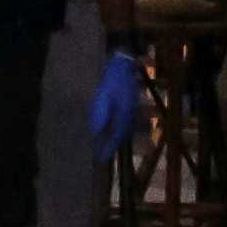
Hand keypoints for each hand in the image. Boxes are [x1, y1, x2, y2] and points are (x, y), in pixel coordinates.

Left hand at [92, 46, 145, 161]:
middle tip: (100, 158)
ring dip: (113, 140)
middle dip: (110, 147)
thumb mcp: (102, 97)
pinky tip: (108, 132)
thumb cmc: (111, 80)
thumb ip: (99, 116)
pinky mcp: (129, 106)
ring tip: (103, 148)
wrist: (124, 64)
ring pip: (122, 131)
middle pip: (120, 137)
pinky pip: (123, 123)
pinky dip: (115, 130)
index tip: (98, 161)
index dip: (106, 150)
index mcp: (123, 115)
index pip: (115, 138)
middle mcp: (129, 116)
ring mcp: (131, 111)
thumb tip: (95, 133)